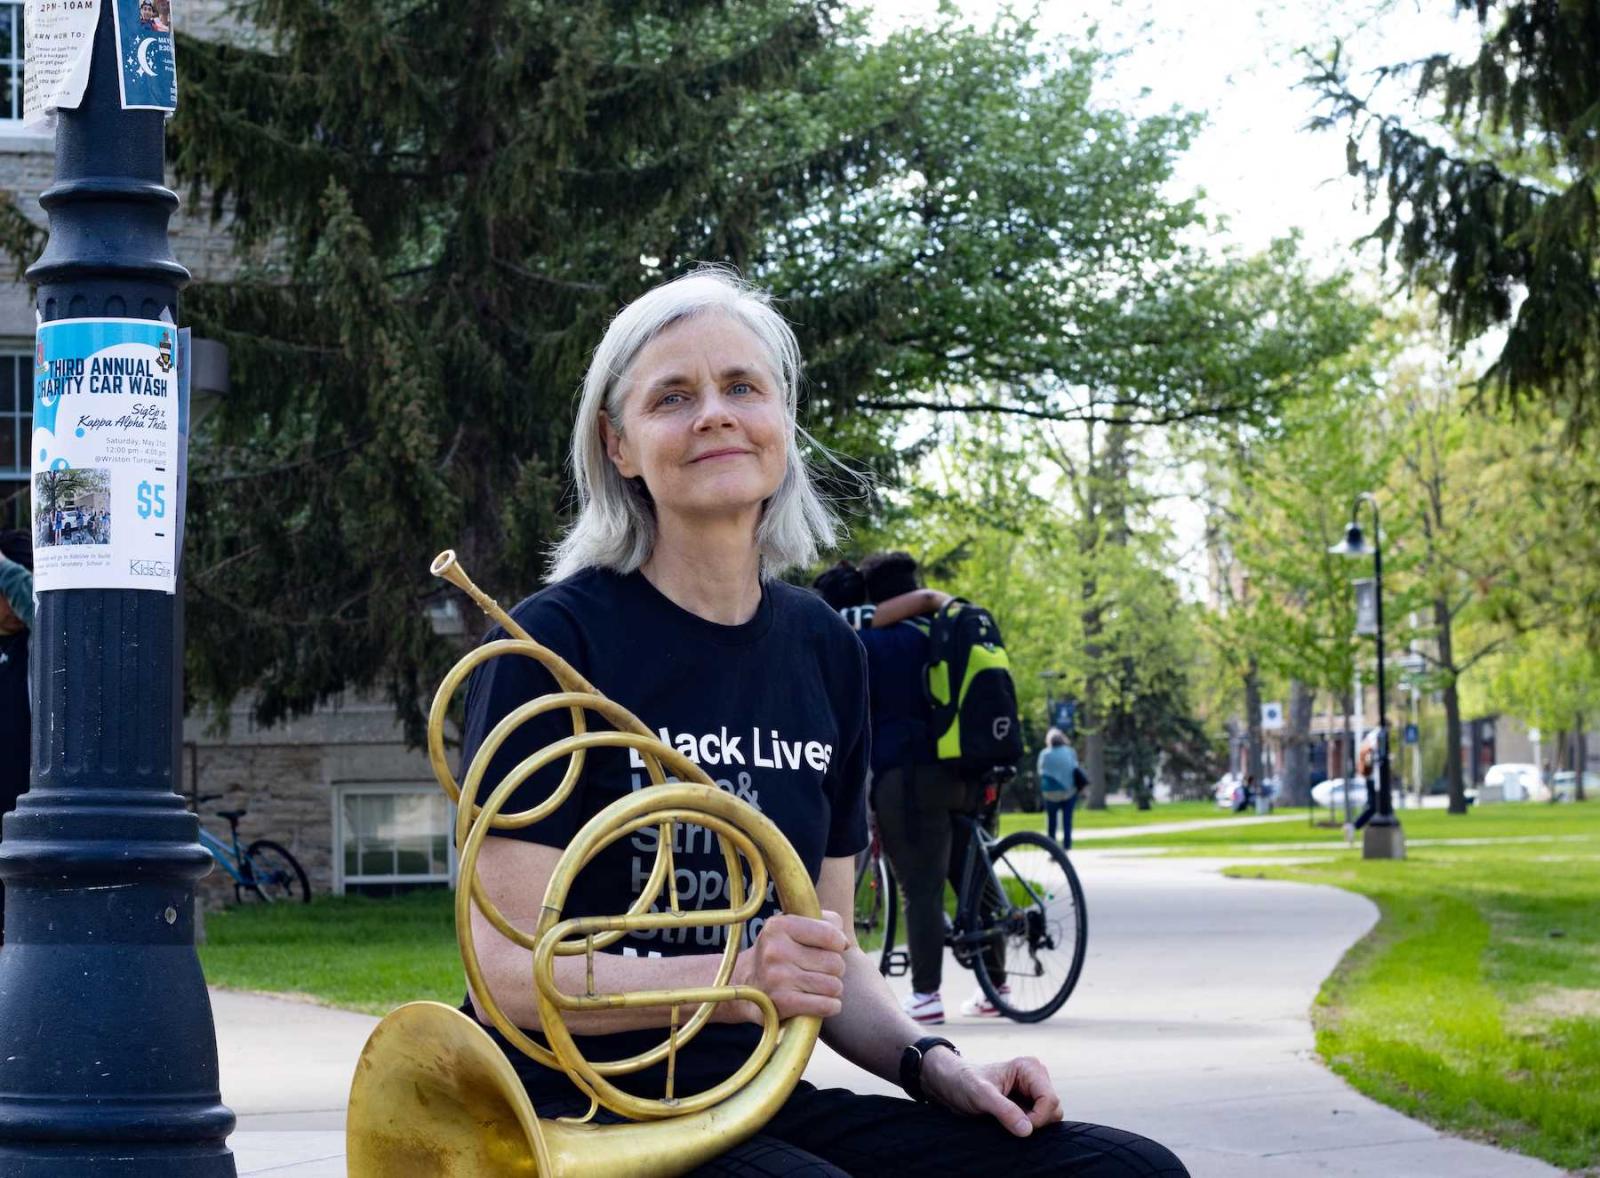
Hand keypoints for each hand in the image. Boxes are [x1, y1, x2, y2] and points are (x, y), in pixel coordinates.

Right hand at [728, 911, 848, 1023]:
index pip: (830, 935)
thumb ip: (825, 923)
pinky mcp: (781, 1003)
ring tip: (818, 986)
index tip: (830, 949)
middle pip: (835, 963)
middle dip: (835, 970)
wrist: (744, 985)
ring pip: (833, 985)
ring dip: (833, 989)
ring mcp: (777, 978)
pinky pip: (826, 1005)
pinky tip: (821, 1002)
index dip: (838, 944)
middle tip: (820, 971)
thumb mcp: (794, 928)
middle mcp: (775, 950)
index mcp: (779, 926)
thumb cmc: (781, 953)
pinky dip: (830, 1006)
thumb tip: (844, 943)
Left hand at [920, 1051, 1062, 1137]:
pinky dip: (1028, 1127)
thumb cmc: (963, 1082)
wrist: (950, 1084)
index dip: (1038, 1118)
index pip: (1050, 1100)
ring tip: (1007, 1122)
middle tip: (1010, 1124)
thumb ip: (1005, 1110)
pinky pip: (1040, 1120)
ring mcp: (1033, 1091)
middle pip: (1054, 1109)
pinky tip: (1010, 1124)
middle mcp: (1036, 1077)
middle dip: (1037, 1122)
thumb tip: (1027, 1130)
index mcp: (1030, 1068)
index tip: (1018, 1128)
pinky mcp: (1028, 1103)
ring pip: (1050, 1117)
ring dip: (1032, 1125)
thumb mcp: (981, 1095)